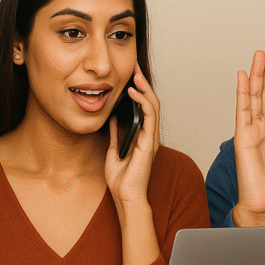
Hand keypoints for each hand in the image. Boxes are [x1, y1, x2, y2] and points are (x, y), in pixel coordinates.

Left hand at [104, 65, 159, 208]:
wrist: (126, 197)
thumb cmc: (122, 181)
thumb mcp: (114, 152)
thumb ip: (115, 136)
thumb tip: (111, 120)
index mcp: (143, 138)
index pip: (145, 108)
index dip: (139, 91)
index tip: (130, 76)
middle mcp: (150, 136)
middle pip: (151, 103)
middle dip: (143, 83)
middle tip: (134, 67)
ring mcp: (151, 138)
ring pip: (153, 106)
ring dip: (145, 88)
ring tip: (135, 74)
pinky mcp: (149, 142)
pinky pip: (150, 116)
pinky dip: (143, 101)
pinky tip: (134, 92)